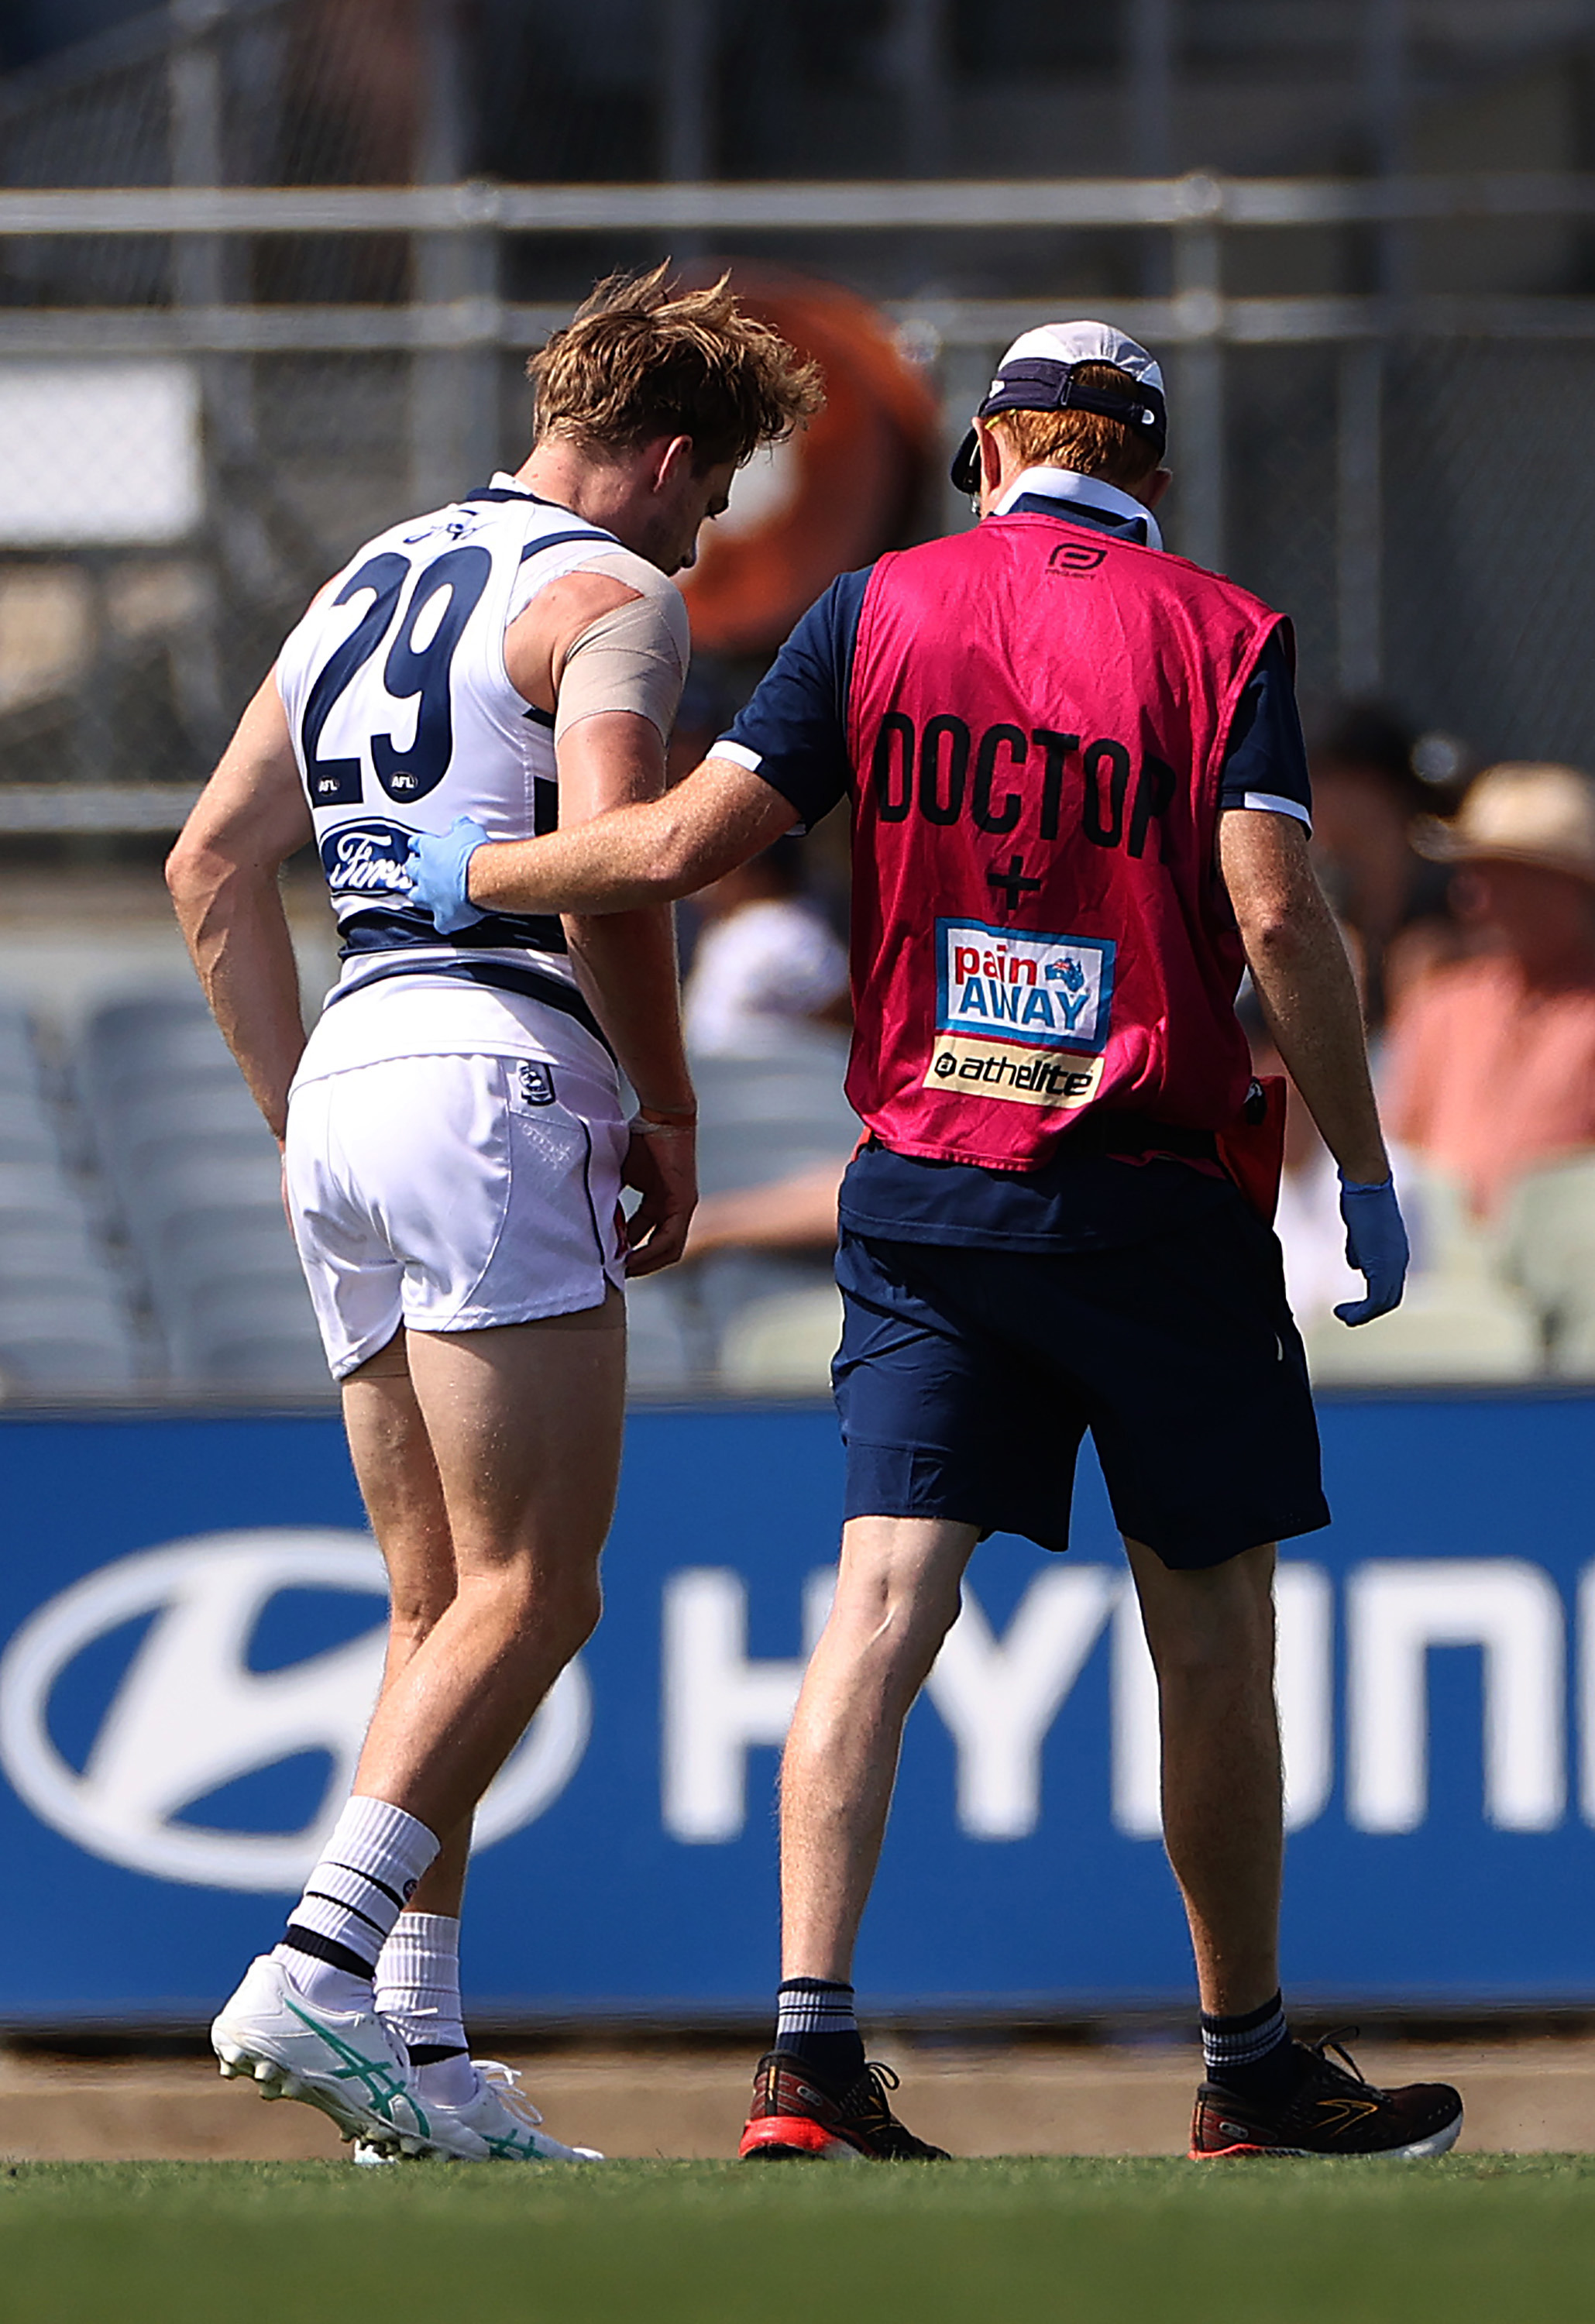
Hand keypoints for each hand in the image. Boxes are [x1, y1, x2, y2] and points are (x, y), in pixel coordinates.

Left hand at [406, 817, 487, 933]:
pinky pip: (441, 924)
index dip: (417, 846)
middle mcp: (426, 874)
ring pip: (417, 898)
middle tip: (415, 869)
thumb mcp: (468, 830)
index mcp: (431, 851)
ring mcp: (432, 897)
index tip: (415, 846)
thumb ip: (461, 827)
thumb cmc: (475, 854)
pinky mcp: (444, 917)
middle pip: (411, 871)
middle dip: (413, 870)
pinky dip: (445, 923)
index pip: (417, 845)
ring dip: (420, 896)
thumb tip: (460, 822)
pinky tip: (449, 923)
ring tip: (423, 897)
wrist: (484, 877)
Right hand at [620, 1119, 697, 1276]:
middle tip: (614, 1272)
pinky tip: (631, 1258)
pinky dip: (651, 1251)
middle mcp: (675, 1208)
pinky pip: (670, 1239)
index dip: (629, 1251)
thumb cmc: (640, 1138)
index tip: (609, 1258)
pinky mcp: (684, 1204)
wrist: (662, 1116)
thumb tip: (586, 1212)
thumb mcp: (619, 1173)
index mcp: (661, 1202)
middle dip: (638, 1264)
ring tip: (621, 1271)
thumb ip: (608, 1194)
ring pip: (668, 1250)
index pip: (647, 1236)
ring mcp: (682, 1208)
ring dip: (644, 1263)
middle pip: (660, 1249)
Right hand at [1334, 1173, 1408, 1325]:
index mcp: (1396, 1254)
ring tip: (1343, 1317)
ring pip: (1384, 1302)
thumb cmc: (1361, 1200)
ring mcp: (1393, 1264)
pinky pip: (1376, 1299)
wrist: (1367, 1185)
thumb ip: (1360, 1251)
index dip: (1372, 1301)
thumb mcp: (1360, 1232)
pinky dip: (1361, 1311)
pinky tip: (1343, 1311)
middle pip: (1390, 1299)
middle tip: (1346, 1316)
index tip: (1351, 1304)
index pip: (1390, 1287)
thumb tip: (1357, 1266)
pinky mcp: (1382, 1265)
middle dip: (1367, 1312)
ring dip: (1362, 1315)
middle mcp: (1400, 1262)